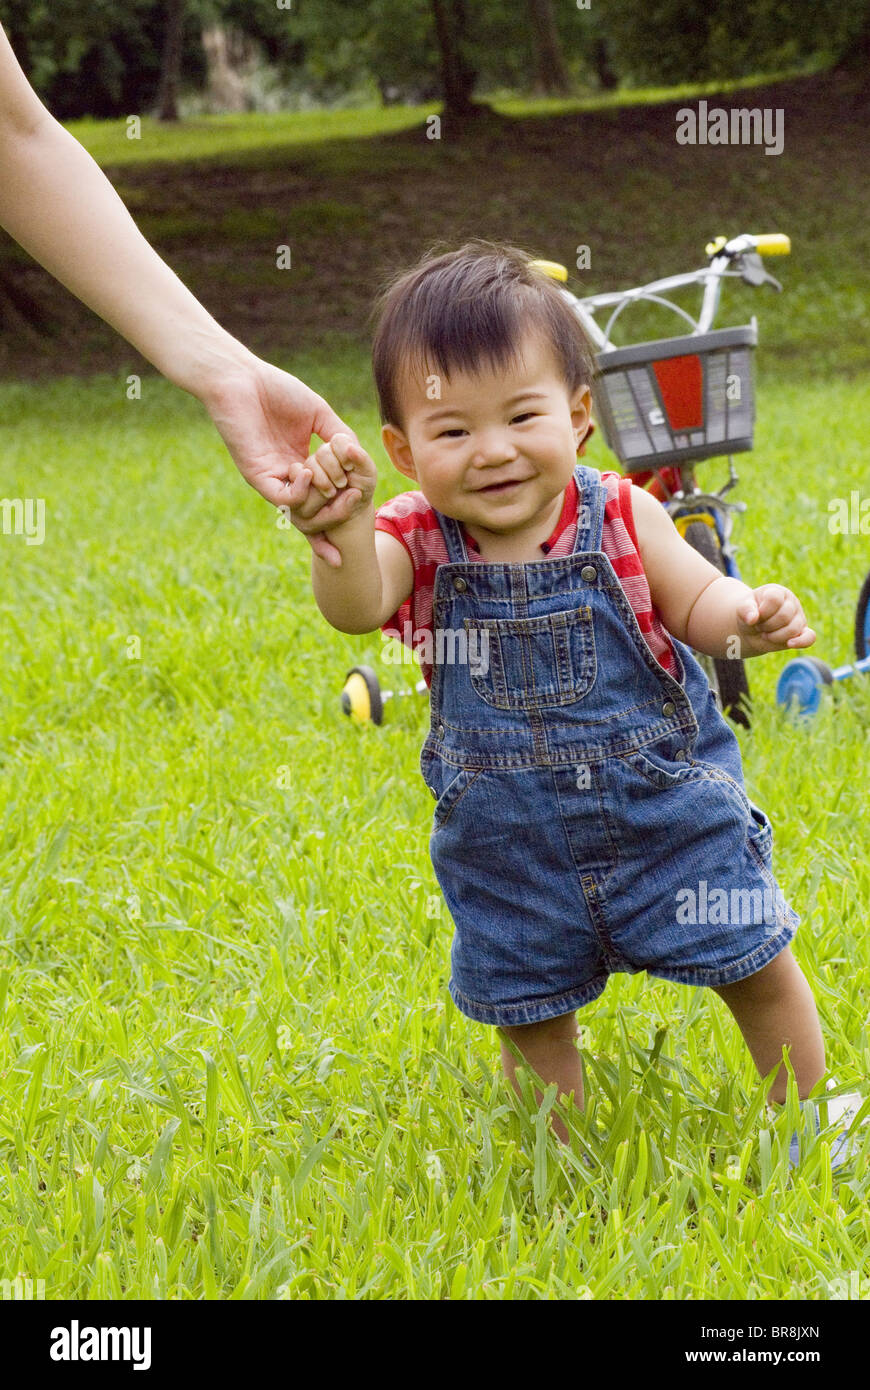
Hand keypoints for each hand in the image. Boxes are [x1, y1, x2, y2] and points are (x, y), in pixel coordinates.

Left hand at [198, 354, 368, 558]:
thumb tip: (360, 457)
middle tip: (353, 496)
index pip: (326, 493)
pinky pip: (283, 498)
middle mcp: (288, 475)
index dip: (344, 502)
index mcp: (303, 462)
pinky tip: (307, 471)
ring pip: (303, 510)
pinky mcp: (258, 476)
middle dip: (338, 509)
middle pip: (317, 511)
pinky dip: (300, 492)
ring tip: (332, 480)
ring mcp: (273, 478)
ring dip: (322, 499)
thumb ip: (341, 436)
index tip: (363, 501)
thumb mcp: (319, 413)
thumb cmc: (277, 390)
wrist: (240, 379)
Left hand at [736, 585, 815, 651]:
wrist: (751, 629)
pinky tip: (789, 644)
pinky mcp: (802, 632)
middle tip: (759, 627)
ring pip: (793, 629)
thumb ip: (746, 610)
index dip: (762, 612)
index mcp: (777, 592)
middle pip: (784, 616)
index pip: (774, 599)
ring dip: (775, 636)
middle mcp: (791, 603)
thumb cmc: (749, 614)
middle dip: (767, 626)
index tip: (754, 616)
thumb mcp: (742, 609)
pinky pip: (809, 637)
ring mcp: (799, 617)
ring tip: (765, 634)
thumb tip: (752, 619)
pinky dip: (801, 642)